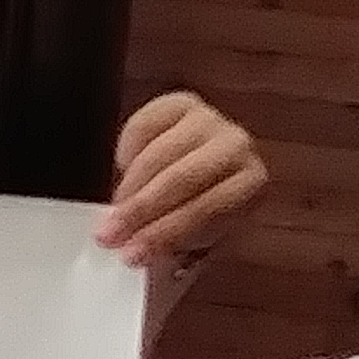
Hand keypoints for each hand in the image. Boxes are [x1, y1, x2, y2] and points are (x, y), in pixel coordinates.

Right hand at [98, 91, 266, 270]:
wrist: (210, 166)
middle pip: (181, 179)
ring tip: (109, 214)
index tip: (131, 255)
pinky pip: (142, 126)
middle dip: (140, 210)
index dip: (165, 233)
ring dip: (127, 188)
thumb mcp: (198, 233)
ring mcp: (208, 119)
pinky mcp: (179, 103)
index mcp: (250, 182)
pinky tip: (123, 171)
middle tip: (107, 235)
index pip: (205, 209)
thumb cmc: (201, 206)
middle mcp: (236, 144)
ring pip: (158, 154)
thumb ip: (175, 242)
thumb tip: (135, 253)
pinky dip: (126, 152)